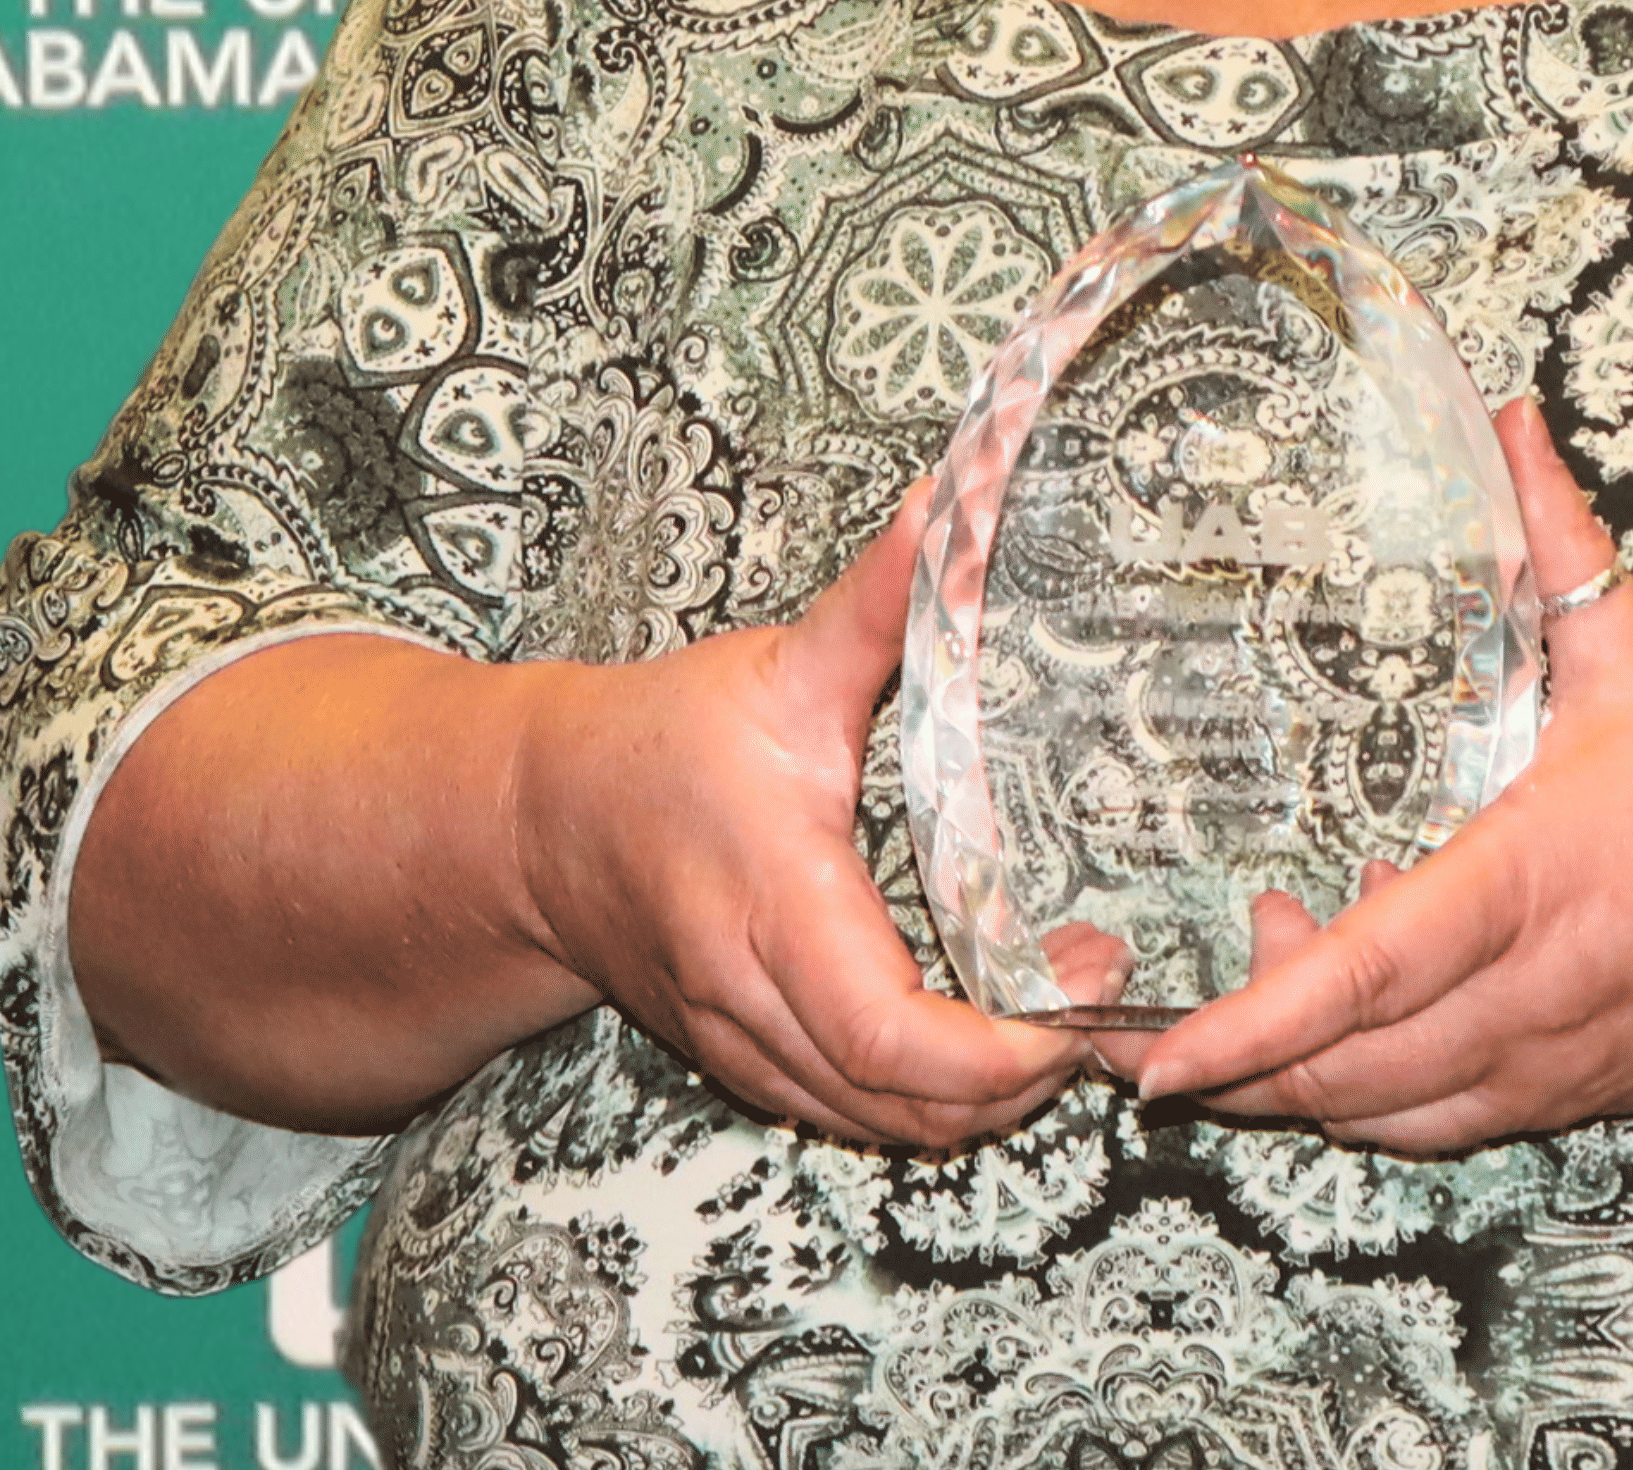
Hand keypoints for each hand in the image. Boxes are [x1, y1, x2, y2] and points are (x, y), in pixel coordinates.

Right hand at [513, 488, 1093, 1151]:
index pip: (887, 1035)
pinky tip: (984, 1031)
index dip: (996, 1051)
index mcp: (770, 905)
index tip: (1079, 996)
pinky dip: (925, 1099)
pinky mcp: (747, 1062)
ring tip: (1057, 1004)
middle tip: (1096, 990)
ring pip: (880, 1127)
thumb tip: (955, 506)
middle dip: (1020, 1080)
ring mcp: (747, 1044)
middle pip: (902, 1106)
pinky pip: (850, 1115)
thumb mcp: (781, 663)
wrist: (536, 822)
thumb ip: (881, 600)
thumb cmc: (659, 744)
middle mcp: (754, 998)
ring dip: (980, 1097)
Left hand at [1109, 404, 1632, 1155]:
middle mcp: (1545, 992)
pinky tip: (1368, 1036)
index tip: (1156, 1054)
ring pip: (1405, 1119)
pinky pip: (1469, 1124)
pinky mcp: (1606, 1088)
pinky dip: (1392, 1104)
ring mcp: (1575, 1057)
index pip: (1365, 975)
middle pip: (1356, 1077)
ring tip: (1258, 1008)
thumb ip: (1557, 542)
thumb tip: (1505, 419)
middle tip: (1171, 1000)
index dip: (1251, 1024)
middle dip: (1247, 1065)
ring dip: (1312, 1092)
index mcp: (1537, 880)